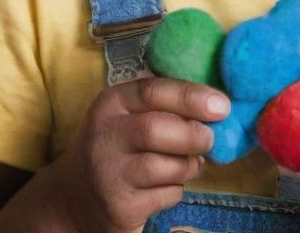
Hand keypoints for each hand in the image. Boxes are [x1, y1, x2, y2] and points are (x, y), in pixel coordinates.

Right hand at [45, 76, 229, 232]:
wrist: (77, 197)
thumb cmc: (120, 146)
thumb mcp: (130, 115)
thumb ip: (166, 104)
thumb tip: (217, 102)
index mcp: (112, 103)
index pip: (153, 91)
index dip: (191, 96)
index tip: (222, 105)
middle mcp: (104, 135)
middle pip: (156, 130)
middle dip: (193, 134)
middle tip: (210, 139)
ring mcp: (108, 173)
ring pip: (164, 166)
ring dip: (189, 165)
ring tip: (190, 162)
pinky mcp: (119, 206)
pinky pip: (165, 195)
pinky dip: (177, 189)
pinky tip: (168, 184)